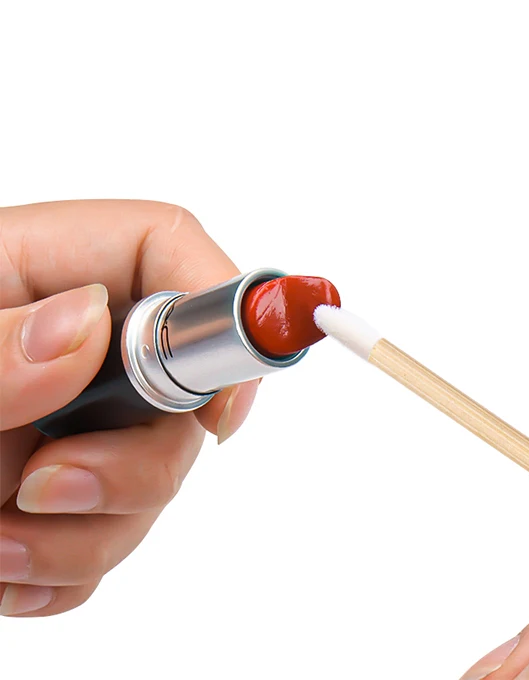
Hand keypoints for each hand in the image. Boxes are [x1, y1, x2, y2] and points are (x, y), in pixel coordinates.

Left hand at [0, 200, 258, 616]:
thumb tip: (87, 324)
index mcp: (23, 270)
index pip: (163, 248)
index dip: (219, 312)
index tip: (220, 409)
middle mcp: (60, 341)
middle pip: (180, 380)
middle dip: (138, 461)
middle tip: (47, 490)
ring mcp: (67, 416)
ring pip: (156, 470)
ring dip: (91, 531)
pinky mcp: (59, 483)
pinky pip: (113, 531)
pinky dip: (66, 567)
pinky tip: (0, 565)